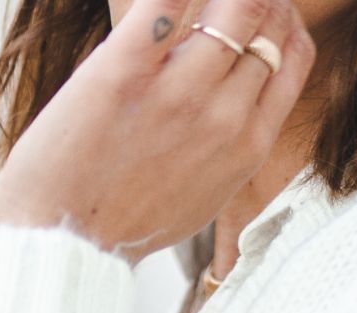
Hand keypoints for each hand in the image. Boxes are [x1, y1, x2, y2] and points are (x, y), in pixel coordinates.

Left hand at [0, 0, 316, 265]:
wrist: (62, 245)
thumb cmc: (123, 224)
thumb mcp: (202, 195)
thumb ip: (228, 145)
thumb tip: (233, 106)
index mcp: (248, 144)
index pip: (294, 56)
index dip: (278, 20)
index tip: (257, 9)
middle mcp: (224, 114)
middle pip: (265, 20)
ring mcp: (178, 91)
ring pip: (233, 1)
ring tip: (189, 0)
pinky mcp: (125, 69)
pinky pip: (165, 1)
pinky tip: (162, 0)